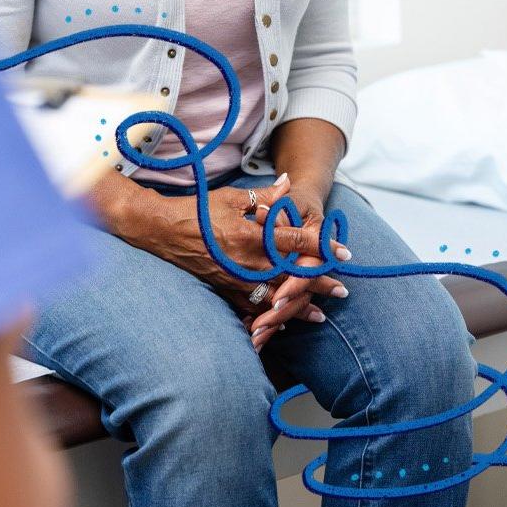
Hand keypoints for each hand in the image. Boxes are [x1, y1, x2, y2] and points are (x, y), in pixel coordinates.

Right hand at [132, 174, 350, 317]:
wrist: (162, 231)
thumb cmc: (197, 211)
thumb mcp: (231, 198)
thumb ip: (264, 196)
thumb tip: (289, 182)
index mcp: (251, 234)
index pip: (296, 243)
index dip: (323, 248)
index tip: (344, 255)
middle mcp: (246, 261)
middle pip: (292, 276)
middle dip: (319, 285)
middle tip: (342, 291)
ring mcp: (234, 279)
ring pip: (274, 297)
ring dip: (299, 307)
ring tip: (320, 316)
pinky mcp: (223, 288)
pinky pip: (250, 307)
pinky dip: (268, 316)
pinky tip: (282, 323)